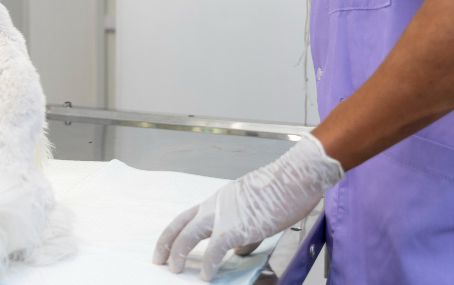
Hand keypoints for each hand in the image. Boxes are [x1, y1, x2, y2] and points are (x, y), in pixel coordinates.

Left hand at [153, 134, 342, 280]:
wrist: (295, 178)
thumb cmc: (282, 190)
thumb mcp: (255, 207)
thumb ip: (244, 231)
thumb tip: (239, 251)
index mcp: (219, 200)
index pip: (187, 216)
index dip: (174, 231)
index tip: (167, 244)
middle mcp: (215, 205)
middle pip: (180, 224)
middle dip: (166, 243)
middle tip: (158, 259)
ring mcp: (223, 215)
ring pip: (189, 234)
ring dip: (178, 253)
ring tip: (174, 270)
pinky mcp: (236, 227)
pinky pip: (215, 250)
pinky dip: (208, 264)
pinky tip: (206, 276)